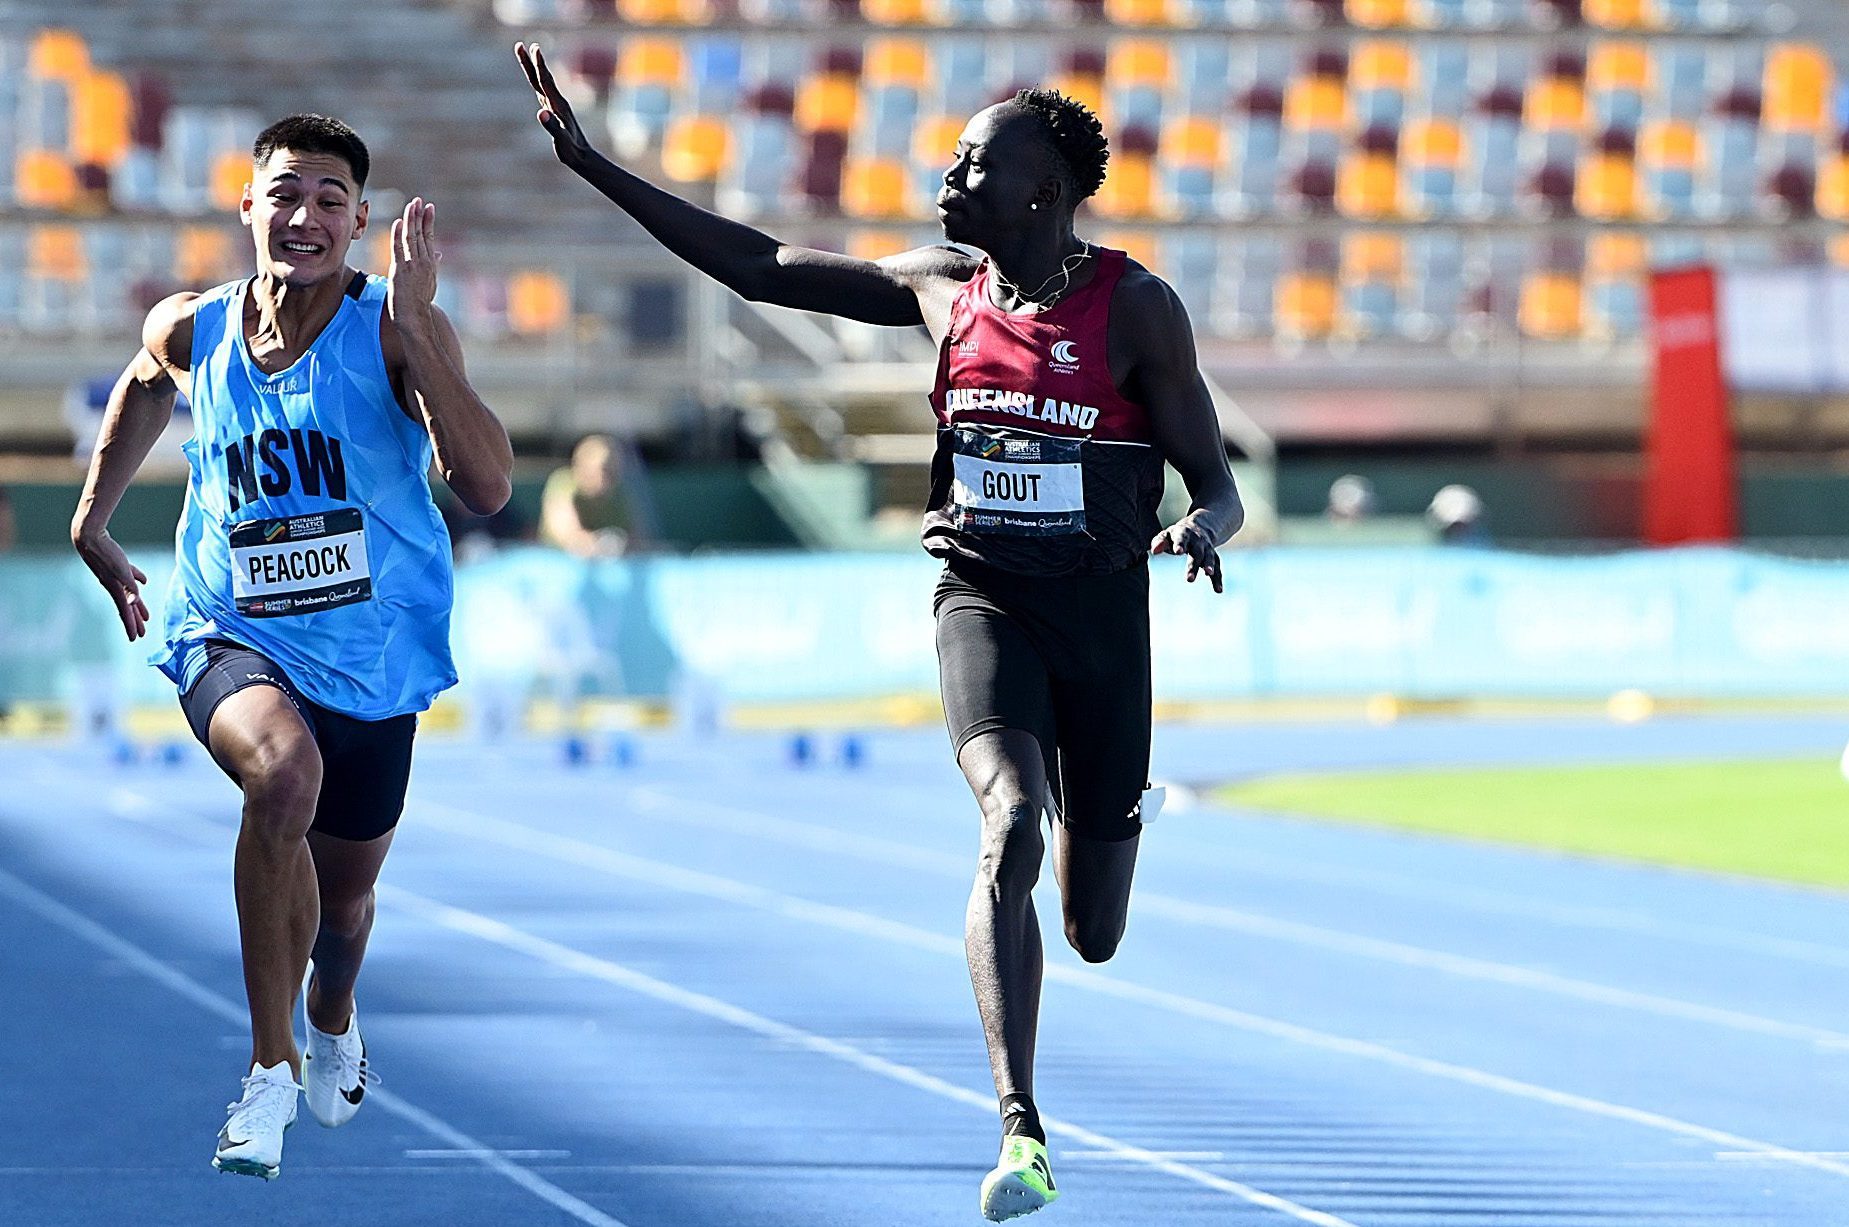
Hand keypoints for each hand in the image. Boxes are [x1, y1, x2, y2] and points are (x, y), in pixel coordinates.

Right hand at [74, 530, 150, 639]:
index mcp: (116, 588)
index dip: (131, 625)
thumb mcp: (121, 570)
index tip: (136, 637)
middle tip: (142, 633)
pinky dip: (136, 580)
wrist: (88, 536)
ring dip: (137, 605)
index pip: (125, 611)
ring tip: (144, 615)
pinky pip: (129, 576)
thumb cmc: (106, 552)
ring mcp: (113, 575)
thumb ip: (129, 586)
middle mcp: (114, 585)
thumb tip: (134, 602)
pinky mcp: (115, 564)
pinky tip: (143, 581)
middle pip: (127, 607)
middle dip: (135, 621)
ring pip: (128, 594)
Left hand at [388, 197, 439, 323]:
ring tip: (411, 205)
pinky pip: (399, 248)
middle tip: (419, 201)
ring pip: (412, 237)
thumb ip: (433, 265)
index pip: (429, 238)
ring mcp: (412, 265)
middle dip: (420, 216)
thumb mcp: (430, 282)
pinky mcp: (401, 270)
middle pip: (422, 234)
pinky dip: (399, 234)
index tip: (428, 208)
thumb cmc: (421, 303)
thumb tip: (438, 253)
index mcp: (430, 264)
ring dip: (411, 220)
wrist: (416, 318)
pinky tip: (399, 222)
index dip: (428, 222)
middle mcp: (423, 262)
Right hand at [516, 42, 592, 166]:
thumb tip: (541, 113)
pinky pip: (543, 91)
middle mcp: (557, 102)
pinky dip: (537, 81)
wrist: (582, 157)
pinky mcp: (554, 112)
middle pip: (541, 78)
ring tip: (527, 52)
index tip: (533, 48)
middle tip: (520, 44)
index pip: (545, 81)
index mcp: (557, 106)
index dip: (538, 65)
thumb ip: (552, 127)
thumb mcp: (561, 140)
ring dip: (533, 68)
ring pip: (541, 83)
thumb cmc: (572, 150)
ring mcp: (556, 106)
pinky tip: (536, 79)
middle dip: (530, 61)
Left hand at [1150, 515, 1222, 593]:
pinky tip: (1218, 590)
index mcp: (1184, 534)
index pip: (1181, 539)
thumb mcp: (1166, 535)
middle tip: (1189, 579)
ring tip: (1209, 574)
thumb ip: (1159, 542)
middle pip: (1196, 552)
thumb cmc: (1176, 535)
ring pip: (1209, 557)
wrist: (1198, 528)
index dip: (1180, 544)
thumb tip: (1154, 551)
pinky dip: (1217, 579)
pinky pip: (1217, 568)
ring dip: (1209, 566)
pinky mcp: (1213, 556)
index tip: (1178, 552)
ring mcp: (1207, 548)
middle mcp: (1198, 541)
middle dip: (1193, 564)